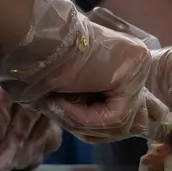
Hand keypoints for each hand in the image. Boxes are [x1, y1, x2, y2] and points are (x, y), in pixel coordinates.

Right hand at [0, 0, 169, 142]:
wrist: (33, 41)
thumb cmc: (45, 67)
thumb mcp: (76, 97)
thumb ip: (102, 114)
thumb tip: (134, 130)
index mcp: (125, 67)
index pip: (131, 114)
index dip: (104, 128)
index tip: (78, 123)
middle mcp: (137, 65)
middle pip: (128, 122)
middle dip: (92, 128)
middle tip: (62, 112)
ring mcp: (138, 67)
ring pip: (121, 124)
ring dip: (82, 122)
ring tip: (57, 104)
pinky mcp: (131, 72)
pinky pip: (115, 116)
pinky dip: (84, 117)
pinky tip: (62, 100)